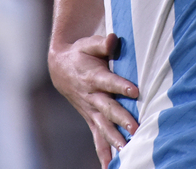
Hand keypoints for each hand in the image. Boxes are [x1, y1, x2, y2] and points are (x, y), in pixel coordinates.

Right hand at [49, 32, 138, 168]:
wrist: (60, 69)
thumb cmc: (80, 54)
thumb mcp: (88, 44)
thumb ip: (102, 43)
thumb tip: (114, 39)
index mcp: (93, 76)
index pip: (108, 81)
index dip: (120, 85)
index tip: (134, 91)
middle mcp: (92, 96)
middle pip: (108, 108)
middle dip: (121, 118)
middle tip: (135, 128)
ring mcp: (91, 110)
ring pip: (103, 126)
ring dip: (114, 138)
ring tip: (127, 149)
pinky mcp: (91, 119)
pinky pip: (97, 138)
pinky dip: (103, 153)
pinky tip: (110, 167)